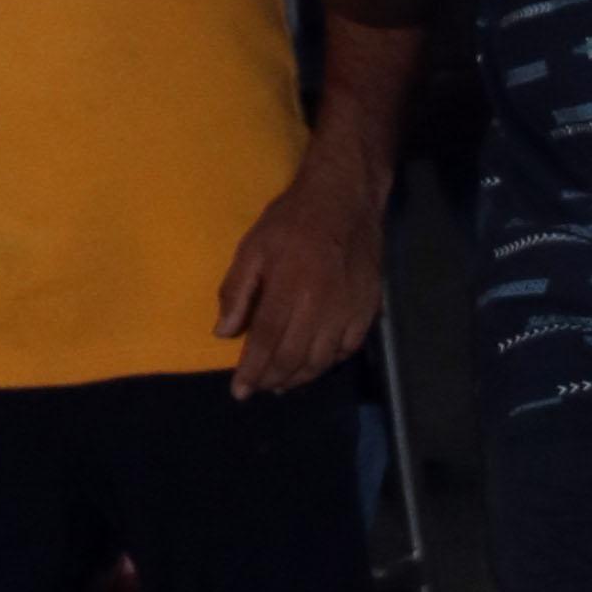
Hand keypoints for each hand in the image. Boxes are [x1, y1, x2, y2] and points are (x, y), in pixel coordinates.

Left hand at [216, 151, 385, 394]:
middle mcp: (320, 307)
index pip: (265, 343)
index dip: (251, 371)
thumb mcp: (253, 247)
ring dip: (299, 377)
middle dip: (272, 379)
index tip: (239, 392)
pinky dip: (330, 362)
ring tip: (283, 383)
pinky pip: (348, 348)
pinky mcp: (367, 308)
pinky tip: (316, 363)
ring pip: (322, 360)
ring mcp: (347, 310)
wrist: (345, 199)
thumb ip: (237, 291)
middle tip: (259, 388)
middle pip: (293, 358)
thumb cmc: (292, 221)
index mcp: (289, 290)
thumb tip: (224, 333)